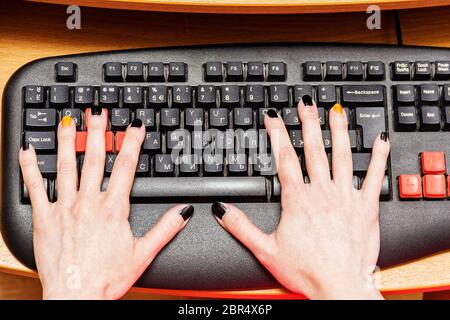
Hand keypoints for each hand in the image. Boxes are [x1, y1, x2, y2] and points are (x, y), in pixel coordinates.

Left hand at [19, 111, 192, 298]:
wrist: (75, 297)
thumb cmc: (106, 278)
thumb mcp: (143, 254)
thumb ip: (166, 228)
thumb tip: (183, 211)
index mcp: (113, 209)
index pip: (125, 167)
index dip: (131, 143)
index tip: (134, 126)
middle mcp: (88, 203)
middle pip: (95, 159)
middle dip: (98, 132)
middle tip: (98, 112)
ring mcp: (64, 208)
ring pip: (66, 166)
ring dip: (68, 141)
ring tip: (69, 120)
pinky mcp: (44, 218)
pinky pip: (35, 187)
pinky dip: (30, 167)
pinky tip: (28, 150)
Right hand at [212, 99, 389, 298]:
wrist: (339, 287)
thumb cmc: (306, 270)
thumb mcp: (265, 250)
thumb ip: (241, 227)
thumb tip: (222, 210)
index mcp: (298, 200)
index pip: (284, 158)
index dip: (277, 134)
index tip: (273, 117)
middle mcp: (322, 192)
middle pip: (313, 149)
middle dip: (307, 123)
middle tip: (305, 103)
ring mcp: (346, 197)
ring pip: (341, 156)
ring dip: (337, 131)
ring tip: (334, 110)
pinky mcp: (366, 207)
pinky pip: (374, 176)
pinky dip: (377, 155)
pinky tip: (379, 138)